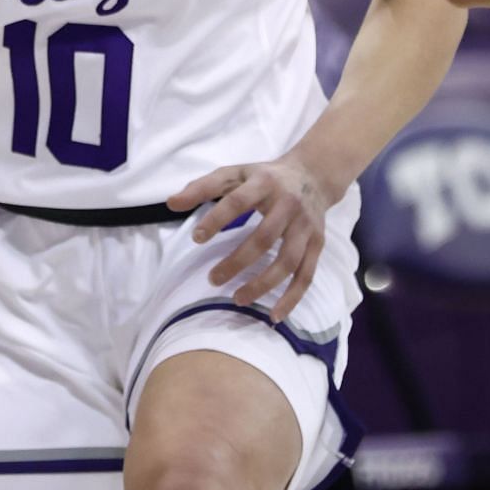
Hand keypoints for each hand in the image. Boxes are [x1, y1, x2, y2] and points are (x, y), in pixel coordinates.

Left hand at [168, 152, 335, 322]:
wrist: (314, 174)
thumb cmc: (265, 177)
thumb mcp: (235, 173)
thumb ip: (203, 187)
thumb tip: (171, 203)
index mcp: (265, 182)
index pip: (239, 200)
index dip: (217, 219)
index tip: (196, 239)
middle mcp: (289, 204)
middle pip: (265, 237)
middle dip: (237, 261)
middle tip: (212, 279)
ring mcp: (306, 226)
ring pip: (287, 261)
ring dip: (263, 284)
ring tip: (237, 299)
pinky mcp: (318, 244)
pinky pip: (306, 275)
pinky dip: (292, 298)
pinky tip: (274, 315)